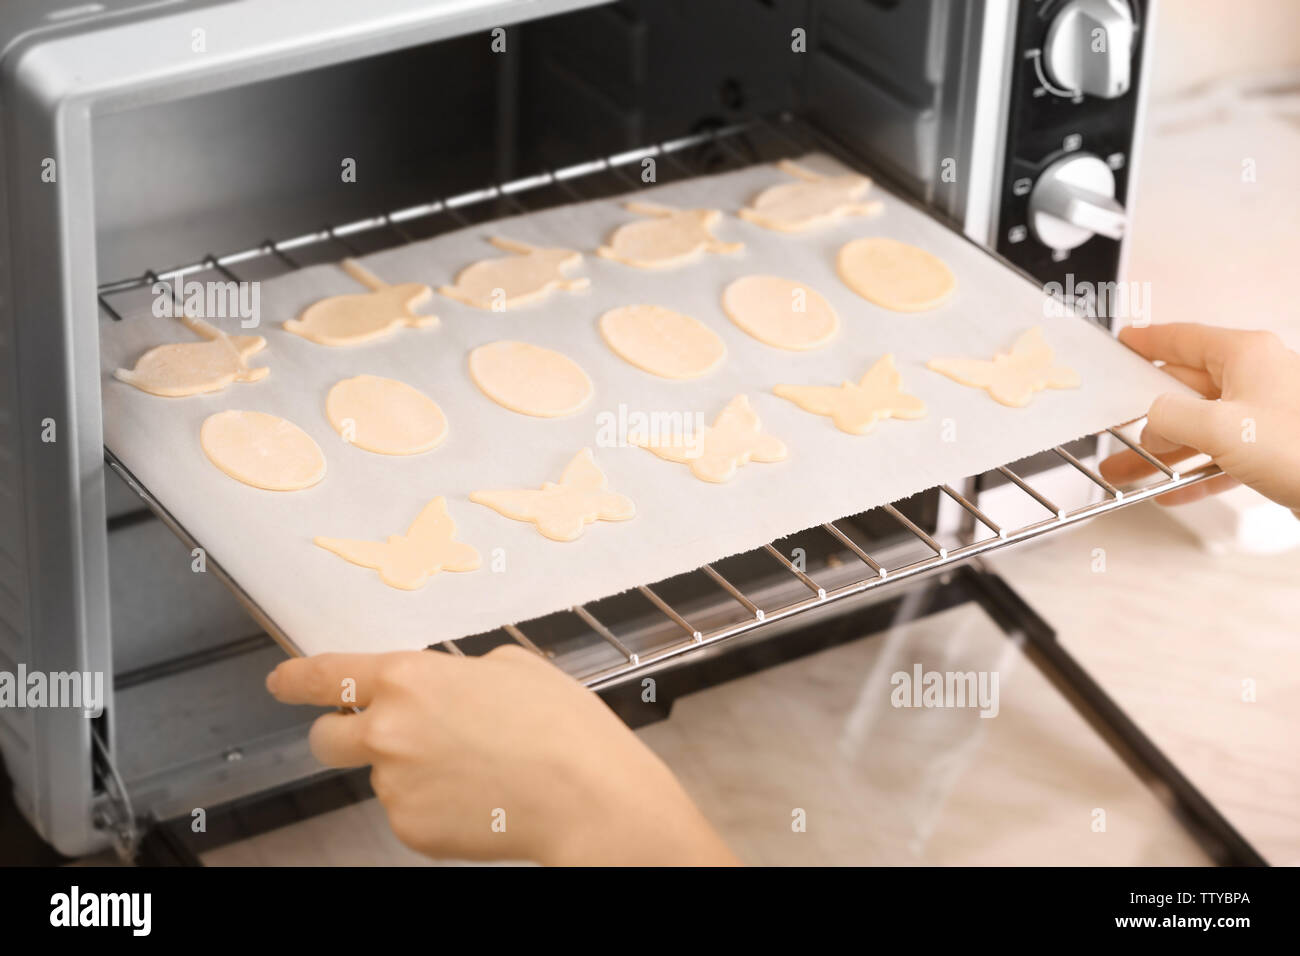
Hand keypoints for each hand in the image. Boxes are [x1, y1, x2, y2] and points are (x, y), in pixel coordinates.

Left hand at [266, 645, 736, 865]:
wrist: (587, 798)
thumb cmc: (561, 726)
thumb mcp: (513, 665)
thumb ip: (459, 672)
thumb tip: (448, 687)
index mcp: (408, 679)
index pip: (325, 675)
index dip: (296, 678)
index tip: (282, 682)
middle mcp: (387, 731)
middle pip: (327, 737)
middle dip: (346, 734)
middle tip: (391, 737)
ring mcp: (394, 786)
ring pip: (381, 776)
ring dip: (410, 771)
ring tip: (477, 768)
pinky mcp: (410, 830)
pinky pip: (409, 811)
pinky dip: (434, 805)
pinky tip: (480, 796)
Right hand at [1102, 323, 1299, 513]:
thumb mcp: (1218, 428)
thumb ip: (1169, 420)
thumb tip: (1152, 422)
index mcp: (1246, 356)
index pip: (1184, 339)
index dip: (1149, 341)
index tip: (1127, 342)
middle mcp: (1258, 379)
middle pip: (1187, 389)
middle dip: (1146, 414)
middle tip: (1114, 426)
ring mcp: (1267, 415)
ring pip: (1202, 428)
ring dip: (1163, 452)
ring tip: (1128, 469)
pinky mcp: (1275, 449)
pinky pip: (1224, 456)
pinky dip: (1195, 472)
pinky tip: (1172, 491)